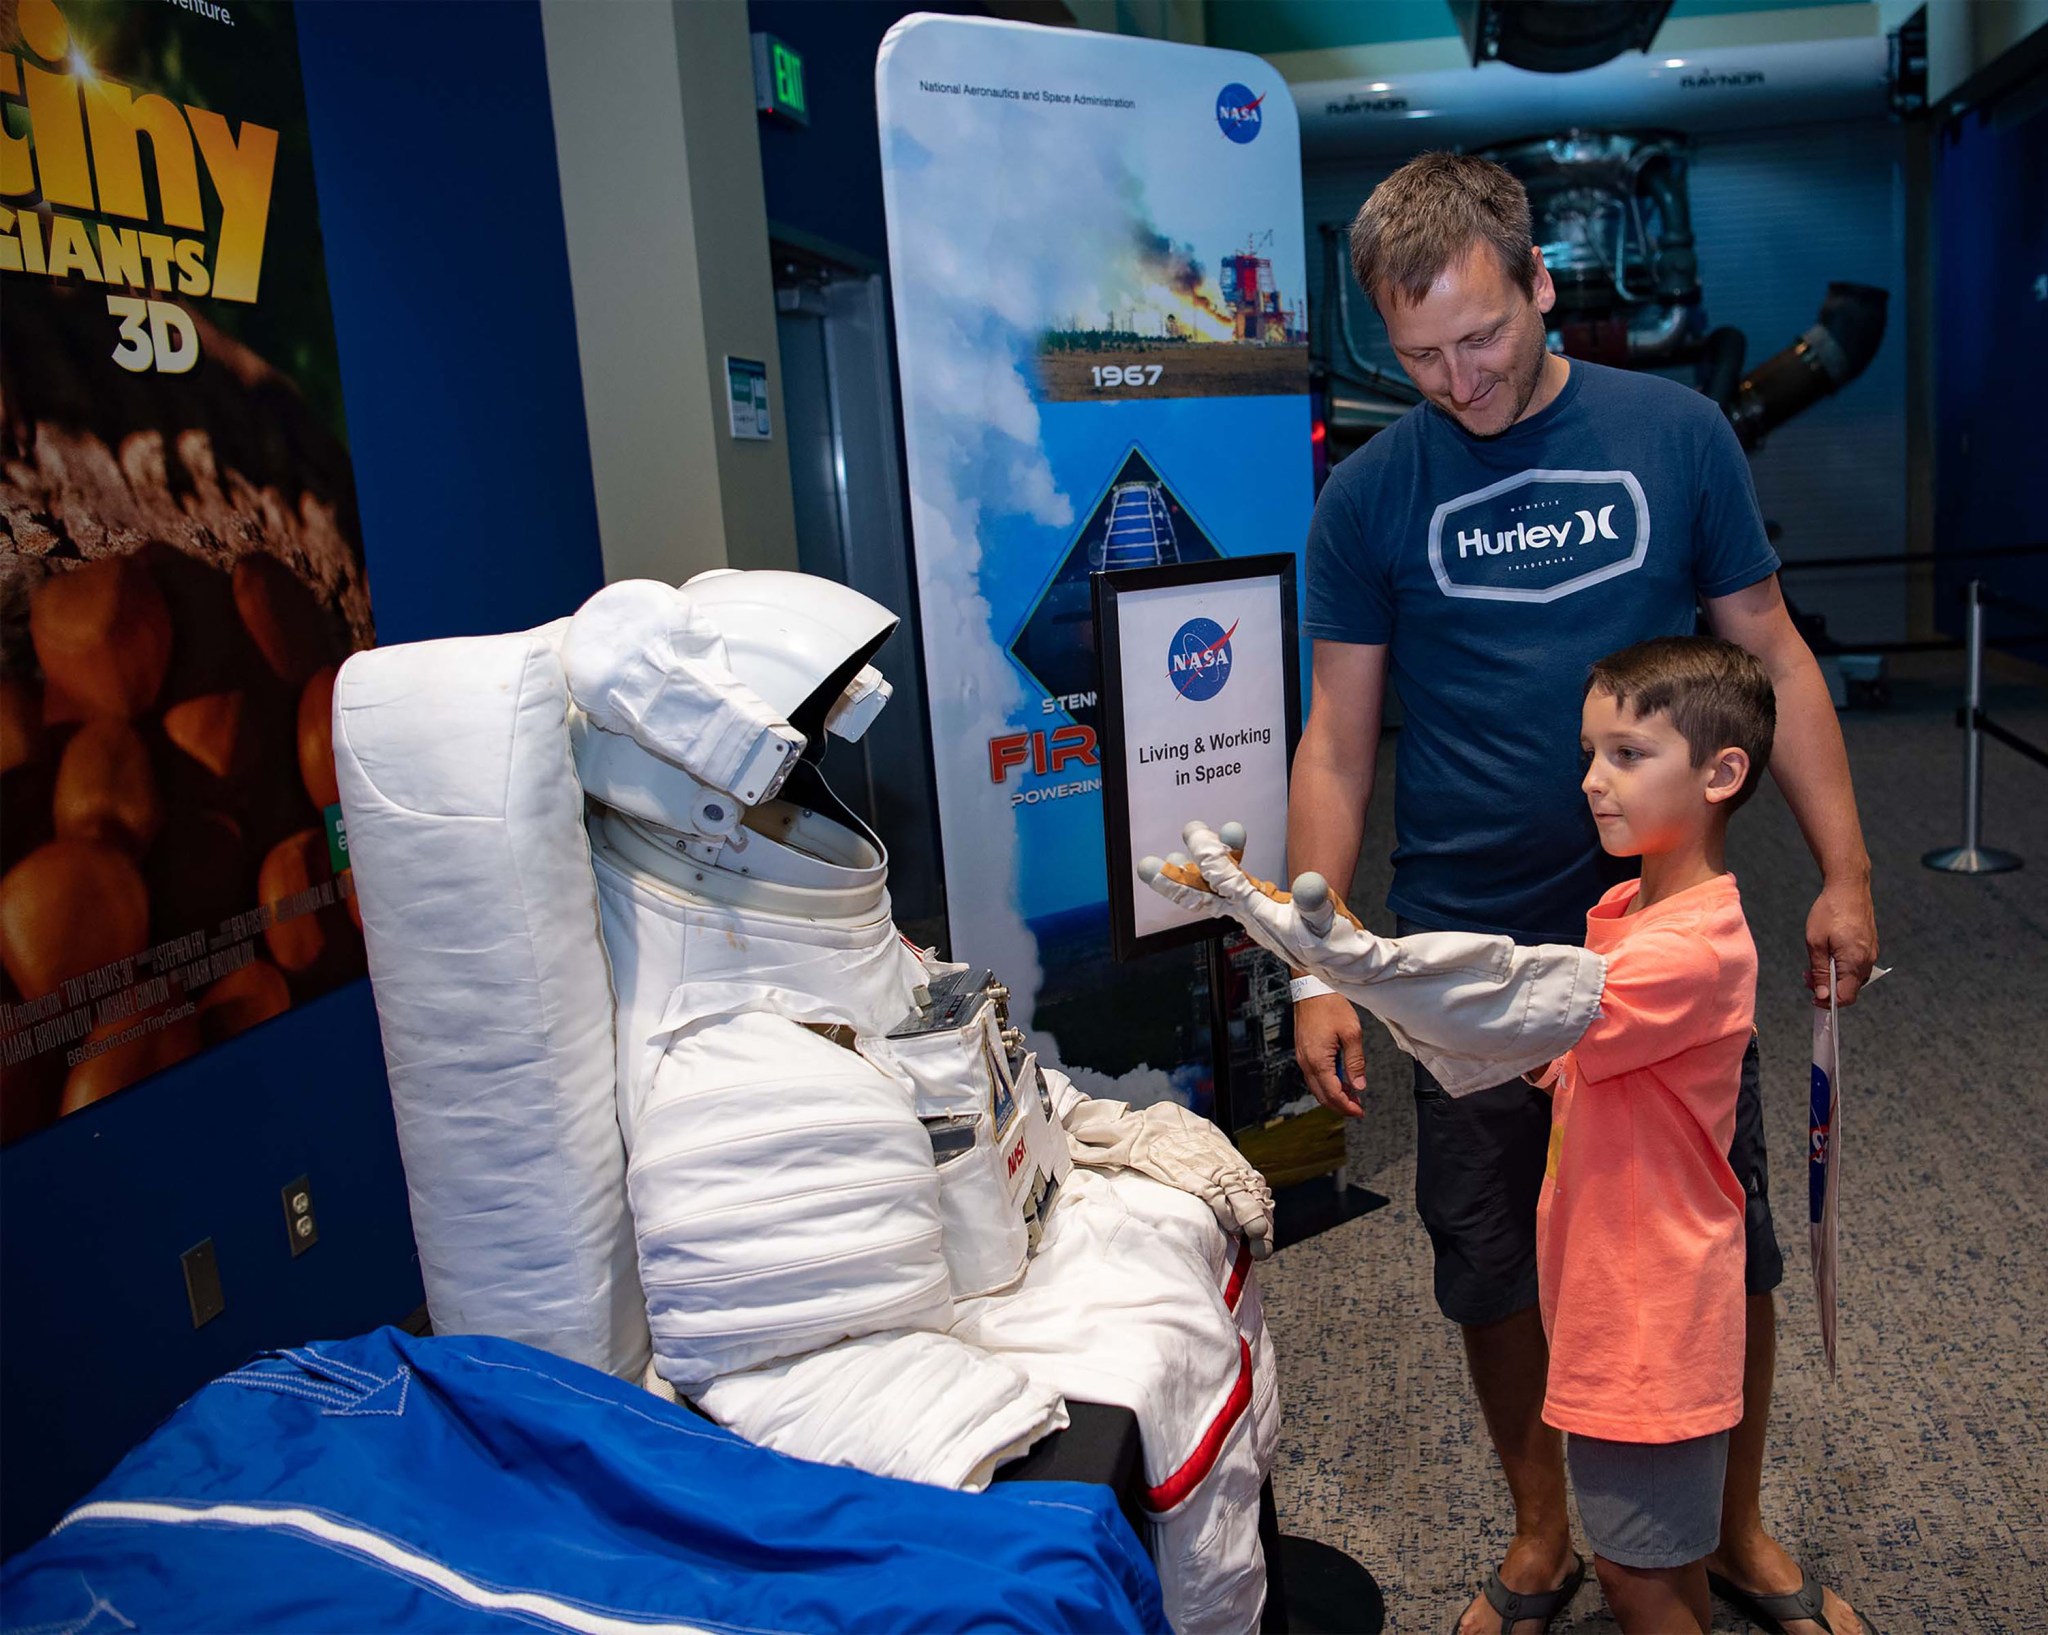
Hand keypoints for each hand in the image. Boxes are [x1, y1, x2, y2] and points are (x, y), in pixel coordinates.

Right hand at [1295, 992, 1366, 1116]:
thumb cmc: (1330, 1005)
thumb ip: (1355, 1062)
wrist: (1311, 988)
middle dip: (1340, 1105)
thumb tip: (1359, 1086)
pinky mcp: (1303, 1051)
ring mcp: (1302, 1057)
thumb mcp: (1351, 1033)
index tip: (1360, 1111)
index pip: (1333, 1094)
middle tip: (1357, 1108)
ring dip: (1333, 1095)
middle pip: (1322, 1095)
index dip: (1347, 1106)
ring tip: (1352, 1095)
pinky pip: (1313, 1076)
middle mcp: (1306, 1062)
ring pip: (1316, 1087)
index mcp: (1318, 1060)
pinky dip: (1326, 1084)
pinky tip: (1339, 1080)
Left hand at [1805, 876, 1878, 1005]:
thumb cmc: (1829, 911)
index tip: (1812, 998)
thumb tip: (1822, 996)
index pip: (1845, 997)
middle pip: (1849, 989)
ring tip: (1814, 964)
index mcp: (1854, 962)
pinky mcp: (1870, 946)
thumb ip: (1819, 971)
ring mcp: (1871, 953)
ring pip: (1852, 978)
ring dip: (1833, 977)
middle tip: (1807, 976)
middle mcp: (1867, 961)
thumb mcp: (1815, 942)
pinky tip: (1828, 955)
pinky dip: (1841, 967)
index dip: (1828, 1003)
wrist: (1849, 887)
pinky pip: (1856, 966)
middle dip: (1827, 988)